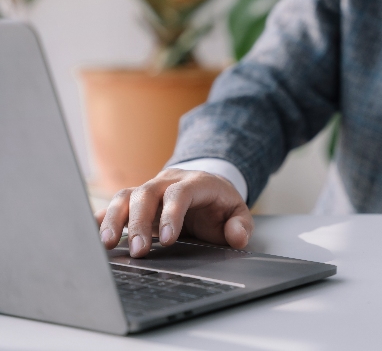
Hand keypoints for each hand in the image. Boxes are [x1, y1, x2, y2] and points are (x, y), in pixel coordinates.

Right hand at [95, 168, 253, 257]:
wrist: (205, 188)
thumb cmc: (220, 205)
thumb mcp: (238, 212)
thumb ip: (241, 225)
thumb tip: (235, 236)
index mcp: (196, 182)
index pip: (180, 193)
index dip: (172, 214)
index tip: (168, 240)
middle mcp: (168, 182)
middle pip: (146, 193)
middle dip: (138, 222)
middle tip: (138, 251)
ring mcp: (149, 189)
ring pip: (125, 196)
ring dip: (113, 219)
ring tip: (106, 244)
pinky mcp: (135, 201)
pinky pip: (114, 204)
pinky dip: (101, 217)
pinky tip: (90, 233)